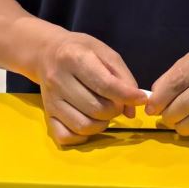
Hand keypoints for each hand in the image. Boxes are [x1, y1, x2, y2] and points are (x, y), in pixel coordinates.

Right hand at [37, 31, 146, 146]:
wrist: (47, 53)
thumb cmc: (81, 50)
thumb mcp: (106, 53)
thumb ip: (124, 78)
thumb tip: (133, 109)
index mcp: (74, 58)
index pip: (105, 85)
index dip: (127, 96)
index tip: (141, 99)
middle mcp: (59, 79)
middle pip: (96, 108)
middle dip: (115, 110)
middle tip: (117, 102)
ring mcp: (51, 99)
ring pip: (83, 125)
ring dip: (102, 124)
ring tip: (105, 112)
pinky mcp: (47, 114)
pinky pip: (66, 136)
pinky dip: (82, 136)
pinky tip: (89, 122)